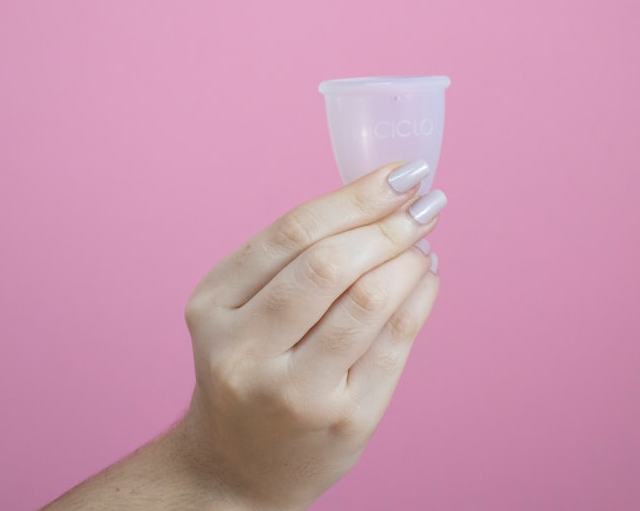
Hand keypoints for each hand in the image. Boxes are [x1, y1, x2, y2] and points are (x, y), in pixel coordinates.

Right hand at [177, 161, 444, 510]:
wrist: (237, 467)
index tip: (400, 172)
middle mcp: (245, 352)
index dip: (354, 196)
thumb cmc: (250, 370)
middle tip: (423, 202)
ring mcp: (296, 392)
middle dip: (387, 224)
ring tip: (422, 241)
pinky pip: (395, 342)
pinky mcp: (345, 420)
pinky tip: (426, 277)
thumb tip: (383, 198)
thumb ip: (294, 258)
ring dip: (409, 258)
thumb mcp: (239, 311)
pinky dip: (420, 298)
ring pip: (367, 301)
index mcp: (213, 308)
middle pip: (329, 264)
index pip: (292, 233)